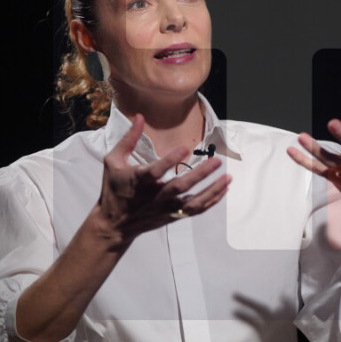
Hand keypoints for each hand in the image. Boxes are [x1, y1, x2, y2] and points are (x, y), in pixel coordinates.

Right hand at [96, 114, 230, 246]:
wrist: (113, 225)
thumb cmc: (113, 189)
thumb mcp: (113, 161)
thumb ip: (128, 139)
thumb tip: (140, 116)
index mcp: (138, 181)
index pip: (155, 171)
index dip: (170, 160)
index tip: (184, 147)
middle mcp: (154, 197)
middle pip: (180, 187)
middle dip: (200, 174)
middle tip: (217, 161)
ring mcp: (165, 208)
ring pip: (192, 202)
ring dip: (211, 190)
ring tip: (227, 177)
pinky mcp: (172, 216)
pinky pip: (195, 210)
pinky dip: (211, 201)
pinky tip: (223, 188)